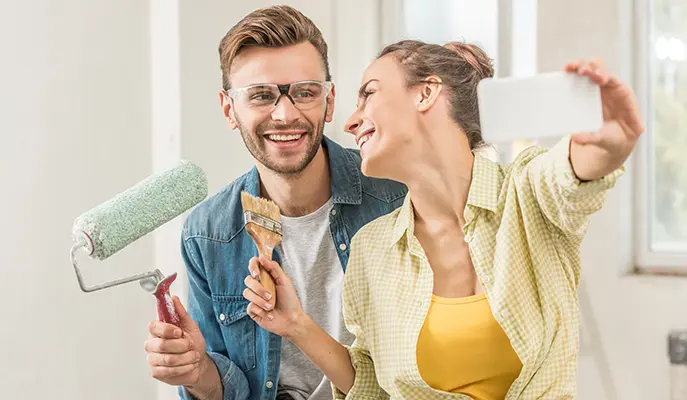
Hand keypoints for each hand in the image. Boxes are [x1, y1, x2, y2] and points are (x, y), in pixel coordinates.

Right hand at [144, 296, 209, 387]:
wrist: (198, 363)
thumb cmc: (192, 343)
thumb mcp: (190, 326)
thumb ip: (180, 312)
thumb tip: (173, 298)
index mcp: (157, 330)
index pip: (153, 327)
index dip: (167, 330)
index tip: (179, 332)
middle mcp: (151, 344)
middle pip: (162, 344)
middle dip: (182, 346)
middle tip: (190, 345)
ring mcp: (152, 359)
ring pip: (168, 359)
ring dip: (186, 357)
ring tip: (193, 356)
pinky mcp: (156, 372)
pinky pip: (170, 371)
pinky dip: (185, 367)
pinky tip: (189, 364)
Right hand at [243, 256, 306, 339]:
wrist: (291, 320)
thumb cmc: (289, 300)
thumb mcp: (284, 281)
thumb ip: (274, 268)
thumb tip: (261, 257)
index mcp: (266, 277)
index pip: (254, 266)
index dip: (253, 267)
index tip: (257, 274)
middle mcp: (259, 286)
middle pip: (248, 280)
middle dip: (259, 289)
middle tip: (270, 296)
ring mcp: (254, 298)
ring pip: (247, 293)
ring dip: (260, 301)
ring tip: (271, 306)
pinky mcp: (252, 310)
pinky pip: (250, 306)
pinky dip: (261, 311)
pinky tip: (269, 314)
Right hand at [565, 60, 644, 178]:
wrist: (612, 142)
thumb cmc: (615, 139)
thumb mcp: (606, 140)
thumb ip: (593, 138)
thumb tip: (576, 136)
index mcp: (623, 97)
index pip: (615, 82)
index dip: (606, 77)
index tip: (597, 78)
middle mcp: (611, 89)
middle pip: (602, 72)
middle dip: (593, 69)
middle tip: (582, 71)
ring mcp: (599, 89)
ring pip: (591, 72)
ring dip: (581, 67)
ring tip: (570, 68)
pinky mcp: (588, 92)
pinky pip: (581, 80)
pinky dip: (573, 75)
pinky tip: (565, 72)